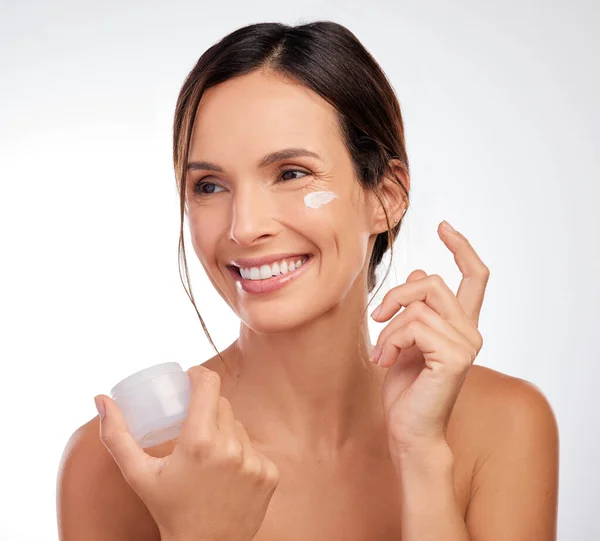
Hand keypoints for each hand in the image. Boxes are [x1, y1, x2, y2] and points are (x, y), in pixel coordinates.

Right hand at [95, 365, 278, 540]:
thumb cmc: (167, 509)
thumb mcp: (138, 474)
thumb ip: (117, 435)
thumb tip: (100, 399)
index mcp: (199, 441)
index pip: (209, 384)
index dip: (199, 375)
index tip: (191, 378)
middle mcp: (231, 448)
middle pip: (223, 405)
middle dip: (208, 407)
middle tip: (193, 423)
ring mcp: (254, 461)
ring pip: (239, 426)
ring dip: (225, 431)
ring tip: (208, 454)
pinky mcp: (269, 474)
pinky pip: (255, 448)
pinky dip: (242, 453)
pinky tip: (227, 472)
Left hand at [370, 221, 488, 453]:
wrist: (408, 429)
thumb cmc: (406, 387)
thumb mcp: (405, 338)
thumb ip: (416, 307)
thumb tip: (418, 271)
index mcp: (460, 325)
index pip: (474, 277)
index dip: (461, 248)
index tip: (443, 226)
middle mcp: (470, 331)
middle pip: (431, 282)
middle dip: (396, 294)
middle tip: (377, 317)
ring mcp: (466, 344)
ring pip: (417, 306)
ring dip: (388, 327)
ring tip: (382, 352)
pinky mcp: (455, 356)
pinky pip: (414, 326)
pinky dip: (390, 340)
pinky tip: (386, 361)